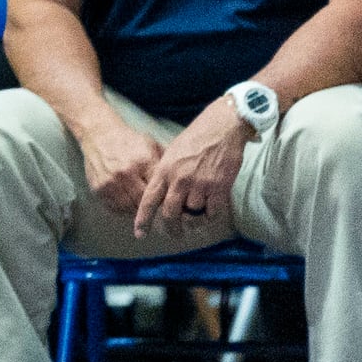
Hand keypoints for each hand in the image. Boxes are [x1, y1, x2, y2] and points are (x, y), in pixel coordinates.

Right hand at [72, 112, 163, 216]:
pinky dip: (124, 209)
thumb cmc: (130, 141)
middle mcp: (124, 173)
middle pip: (144, 202)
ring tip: (144, 206)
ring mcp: (109, 182)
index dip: (167, 199)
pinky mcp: (98, 189)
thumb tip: (180, 187)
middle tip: (159, 209)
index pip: (160, 190)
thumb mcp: (152, 147)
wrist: (99, 134)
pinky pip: (115, 208)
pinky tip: (130, 202)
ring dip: (138, 210)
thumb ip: (165, 167)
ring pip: (130, 208)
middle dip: (153, 207)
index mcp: (142, 161)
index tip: (171, 203)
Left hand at [132, 99, 250, 237]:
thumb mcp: (171, 153)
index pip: (149, 200)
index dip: (143, 219)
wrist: (221, 128)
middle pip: (170, 214)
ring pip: (193, 215)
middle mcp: (179, 180)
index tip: (139, 234)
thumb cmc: (195, 138)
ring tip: (197, 216)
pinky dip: (211, 216)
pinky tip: (211, 212)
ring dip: (195, 220)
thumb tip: (160, 193)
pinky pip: (213, 213)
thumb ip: (165, 174)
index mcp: (164, 170)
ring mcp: (199, 185)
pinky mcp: (219, 188)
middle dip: (172, 228)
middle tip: (175, 233)